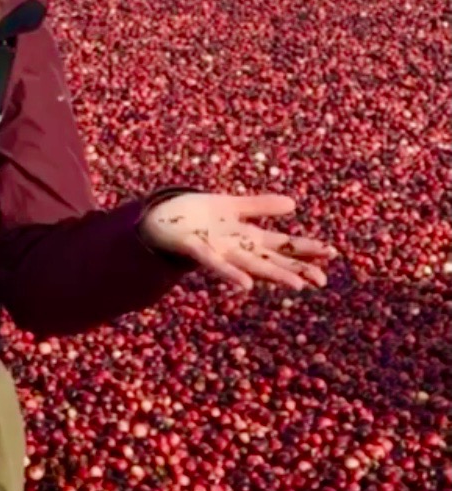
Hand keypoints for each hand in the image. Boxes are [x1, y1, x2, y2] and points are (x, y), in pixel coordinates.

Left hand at [139, 192, 337, 294]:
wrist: (159, 220)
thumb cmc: (197, 216)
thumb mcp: (232, 206)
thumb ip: (261, 206)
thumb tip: (294, 204)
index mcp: (245, 238)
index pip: (281, 245)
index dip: (305, 249)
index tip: (331, 253)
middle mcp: (235, 249)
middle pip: (271, 259)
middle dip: (296, 269)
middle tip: (322, 280)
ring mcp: (217, 251)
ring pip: (249, 265)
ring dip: (272, 275)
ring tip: (296, 284)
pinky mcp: (194, 249)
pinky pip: (214, 264)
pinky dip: (230, 274)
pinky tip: (247, 286)